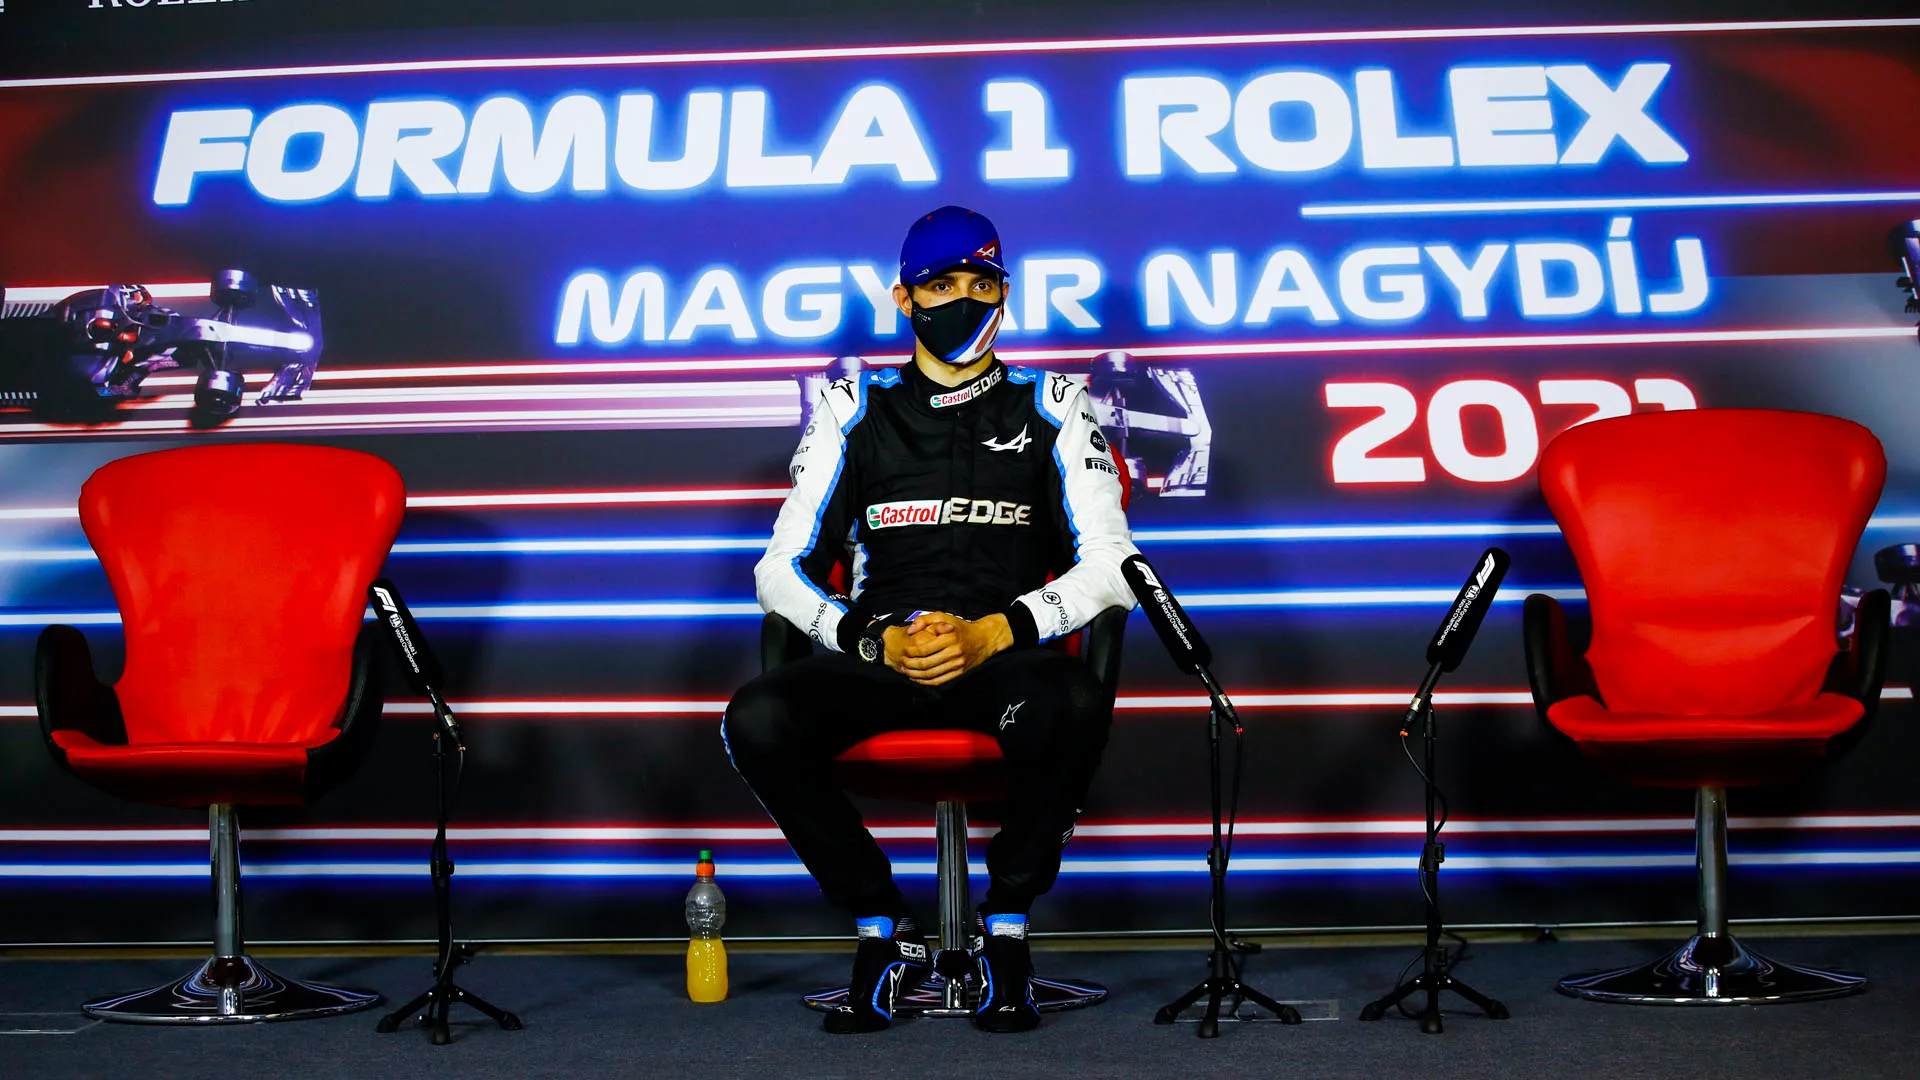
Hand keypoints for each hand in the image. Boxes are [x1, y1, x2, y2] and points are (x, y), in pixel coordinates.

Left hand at [893, 612, 1012, 686]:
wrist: (984, 639)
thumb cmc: (961, 627)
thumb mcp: (944, 617)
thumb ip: (924, 620)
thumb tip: (910, 631)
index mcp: (949, 637)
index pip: (924, 648)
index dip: (911, 652)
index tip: (904, 651)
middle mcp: (954, 652)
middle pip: (926, 663)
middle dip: (911, 665)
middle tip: (902, 663)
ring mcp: (958, 664)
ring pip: (931, 674)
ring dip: (916, 675)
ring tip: (907, 671)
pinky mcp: (959, 672)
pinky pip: (939, 681)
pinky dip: (926, 682)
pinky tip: (918, 679)